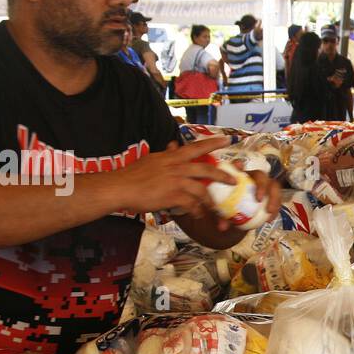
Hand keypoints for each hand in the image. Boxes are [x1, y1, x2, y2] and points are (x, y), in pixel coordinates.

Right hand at [104, 136, 235, 218]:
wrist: (120, 187)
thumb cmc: (132, 175)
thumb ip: (166, 154)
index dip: (213, 143)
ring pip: (202, 190)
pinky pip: (191, 205)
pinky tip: (198, 215)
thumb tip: (173, 144)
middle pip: (206, 169)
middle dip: (222, 175)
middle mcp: (177, 167)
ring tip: (216, 208)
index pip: (196, 147)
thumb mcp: (151, 159)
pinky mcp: (173, 196)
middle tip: (234, 180)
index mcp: (172, 157)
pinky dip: (196, 211)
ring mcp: (176, 181)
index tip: (227, 139)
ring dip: (211, 201)